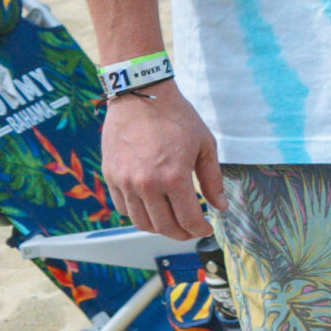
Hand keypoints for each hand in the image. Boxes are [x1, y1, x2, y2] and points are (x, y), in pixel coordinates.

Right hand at [100, 84, 221, 240]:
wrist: (141, 96)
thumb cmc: (177, 117)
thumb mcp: (205, 144)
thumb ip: (212, 179)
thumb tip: (220, 206)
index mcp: (174, 177)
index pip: (188, 218)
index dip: (199, 230)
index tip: (206, 229)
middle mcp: (146, 185)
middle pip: (164, 226)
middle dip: (181, 234)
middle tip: (191, 231)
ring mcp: (125, 182)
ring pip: (141, 222)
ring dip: (159, 228)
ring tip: (173, 223)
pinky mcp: (110, 177)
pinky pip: (123, 208)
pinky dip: (139, 214)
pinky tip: (152, 209)